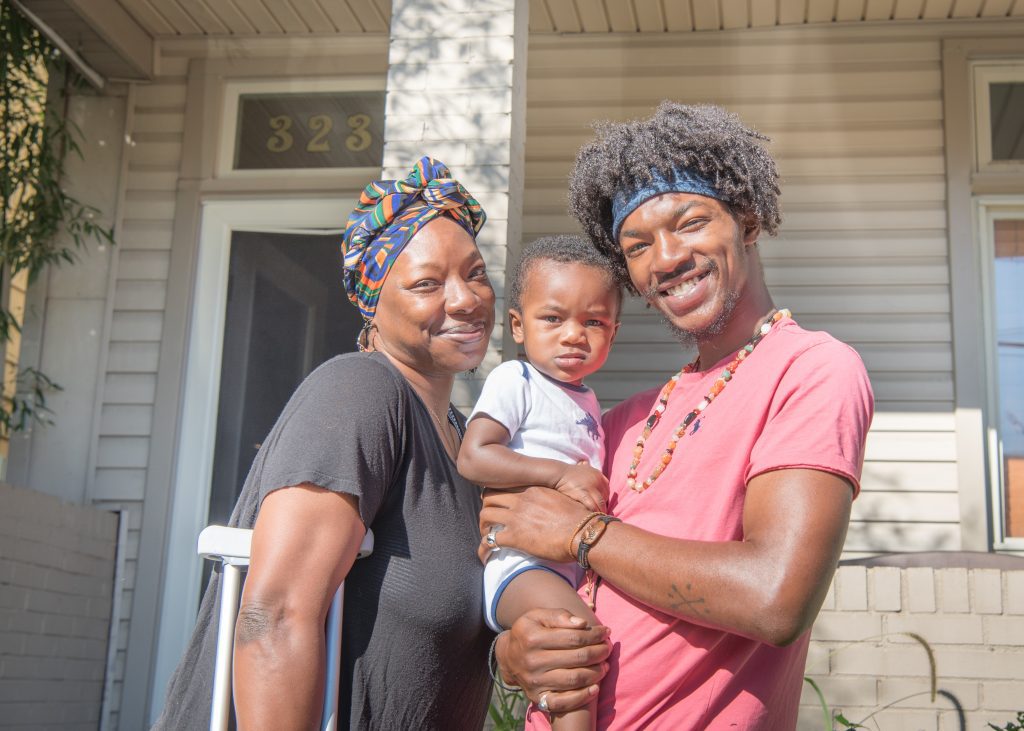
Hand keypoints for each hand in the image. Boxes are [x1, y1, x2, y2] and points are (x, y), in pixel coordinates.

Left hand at [479, 487, 590, 561]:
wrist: (585, 533)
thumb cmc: (581, 519)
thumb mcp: (566, 499)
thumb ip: (557, 494)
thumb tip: (570, 482)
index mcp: (533, 489)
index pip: (506, 486)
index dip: (498, 493)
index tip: (498, 502)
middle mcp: (521, 500)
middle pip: (490, 497)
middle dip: (486, 507)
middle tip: (488, 518)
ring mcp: (516, 518)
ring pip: (485, 516)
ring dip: (483, 526)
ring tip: (486, 535)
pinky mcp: (515, 537)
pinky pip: (489, 540)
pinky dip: (483, 549)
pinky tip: (485, 556)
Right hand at [495, 608, 610, 713]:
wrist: (508, 657)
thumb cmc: (529, 632)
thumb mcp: (537, 616)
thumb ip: (559, 616)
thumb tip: (582, 623)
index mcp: (532, 638)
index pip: (573, 638)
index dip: (594, 635)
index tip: (605, 632)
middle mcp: (532, 661)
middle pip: (577, 658)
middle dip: (598, 652)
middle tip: (607, 649)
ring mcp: (535, 682)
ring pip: (574, 680)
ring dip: (595, 673)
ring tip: (604, 666)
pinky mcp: (537, 698)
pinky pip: (563, 702)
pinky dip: (582, 697)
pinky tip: (595, 688)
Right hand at [553, 463, 607, 512]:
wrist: (558, 473)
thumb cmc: (569, 474)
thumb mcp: (584, 470)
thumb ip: (592, 477)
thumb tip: (596, 488)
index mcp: (598, 474)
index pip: (607, 489)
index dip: (604, 498)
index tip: (600, 504)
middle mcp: (597, 480)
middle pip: (605, 497)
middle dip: (602, 505)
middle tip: (600, 513)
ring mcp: (590, 487)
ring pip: (601, 503)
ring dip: (600, 511)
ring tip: (598, 518)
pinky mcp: (583, 493)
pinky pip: (592, 505)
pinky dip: (593, 511)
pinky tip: (591, 516)